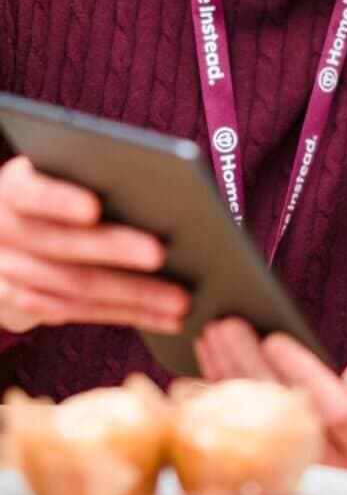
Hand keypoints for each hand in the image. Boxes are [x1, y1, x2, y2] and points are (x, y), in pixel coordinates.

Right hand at [0, 156, 188, 335]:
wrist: (4, 235)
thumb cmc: (56, 192)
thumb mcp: (58, 176)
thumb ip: (90, 177)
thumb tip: (156, 188)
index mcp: (14, 189)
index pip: (33, 193)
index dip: (60, 201)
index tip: (93, 208)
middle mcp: (5, 231)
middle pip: (63, 245)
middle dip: (114, 251)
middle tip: (159, 254)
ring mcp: (11, 272)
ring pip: (76, 288)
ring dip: (133, 296)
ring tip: (180, 299)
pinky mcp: (28, 303)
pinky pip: (82, 313)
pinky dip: (128, 315)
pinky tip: (165, 317)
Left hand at [196, 317, 346, 475]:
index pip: (335, 412)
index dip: (303, 373)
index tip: (275, 339)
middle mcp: (329, 469)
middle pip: (281, 416)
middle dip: (250, 367)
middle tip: (228, 326)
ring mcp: (295, 470)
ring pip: (252, 421)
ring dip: (228, 374)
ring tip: (212, 333)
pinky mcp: (267, 461)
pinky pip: (237, 426)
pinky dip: (220, 389)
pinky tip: (207, 359)